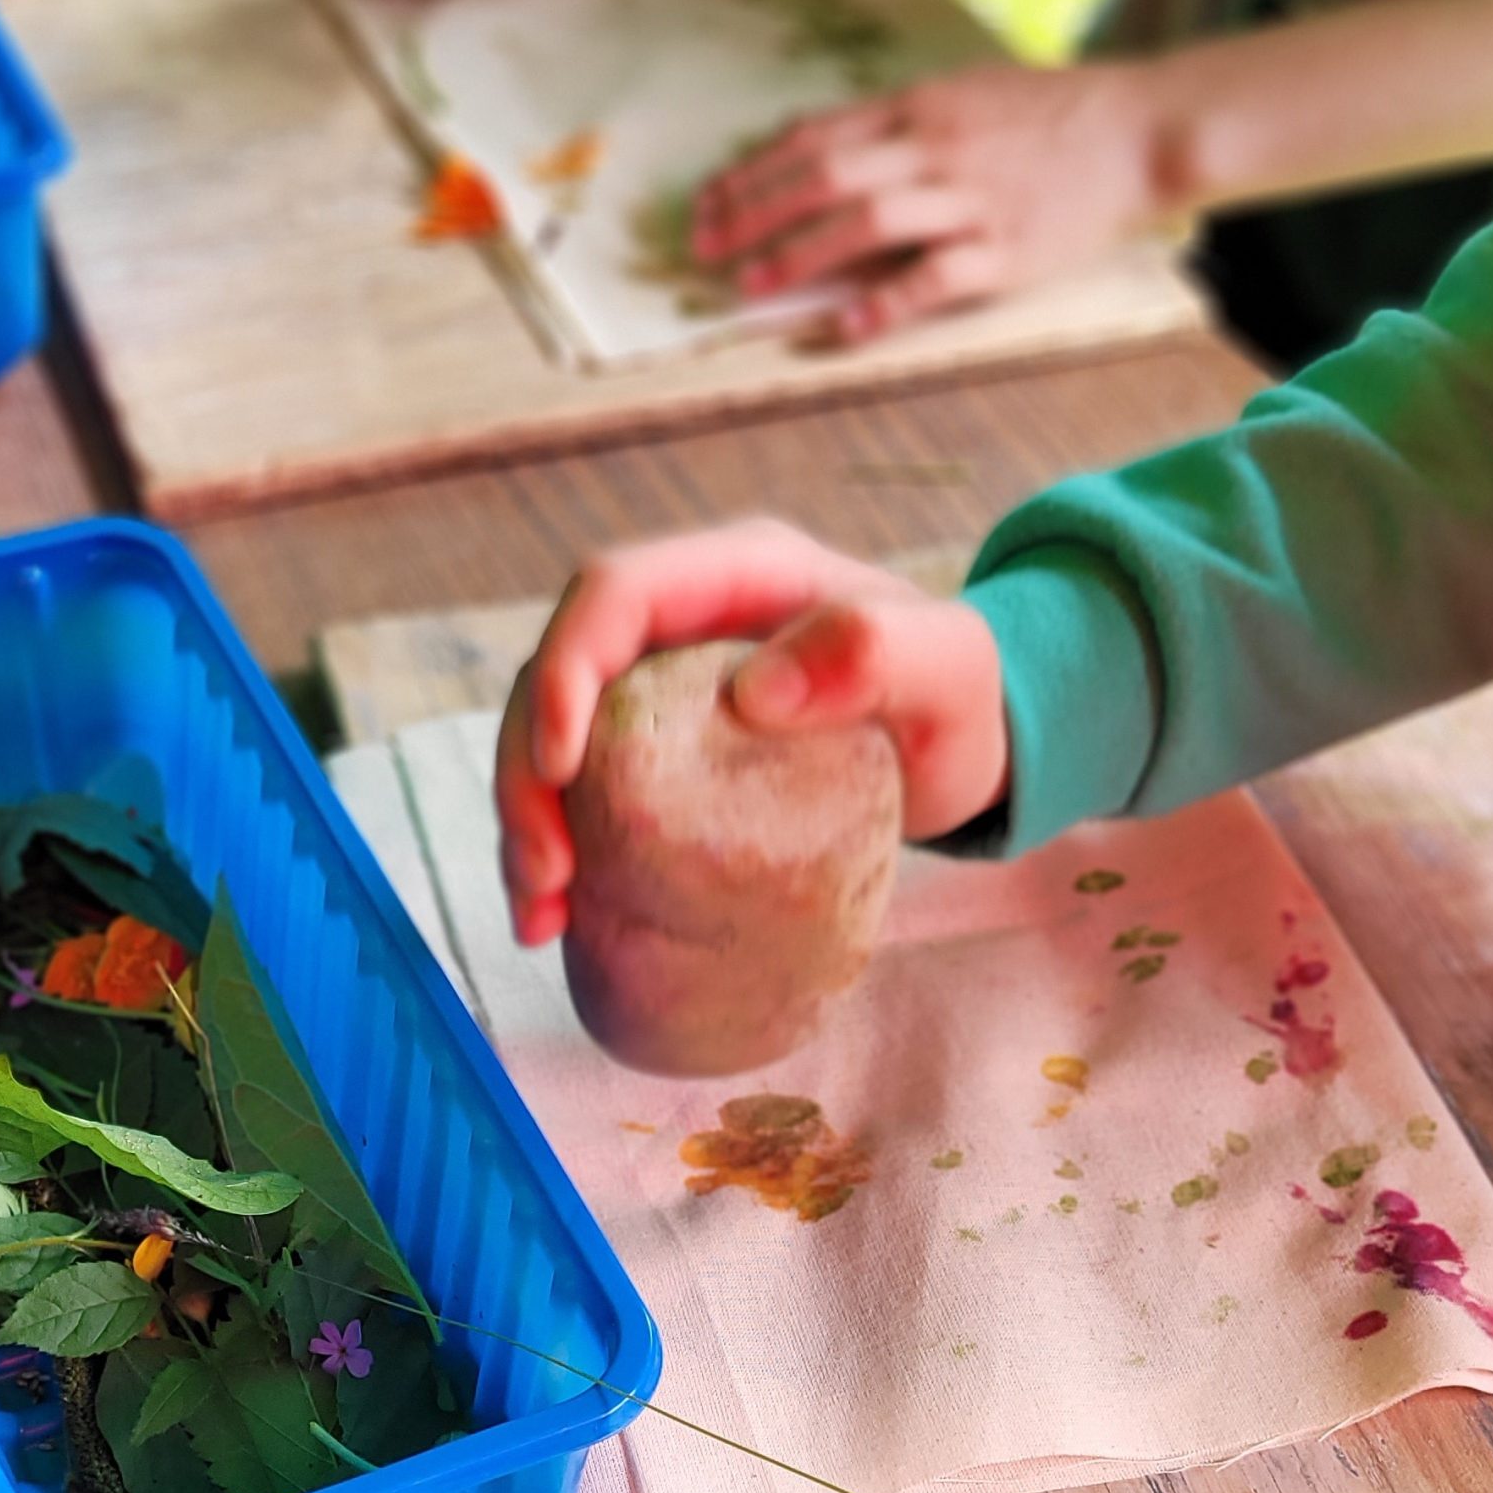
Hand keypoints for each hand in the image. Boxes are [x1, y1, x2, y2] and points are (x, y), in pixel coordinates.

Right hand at [494, 519, 1009, 947]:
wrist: (966, 745)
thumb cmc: (961, 695)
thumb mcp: (947, 667)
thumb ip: (877, 652)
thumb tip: (755, 692)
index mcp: (733, 573)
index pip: (613, 593)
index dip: (567, 668)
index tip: (561, 766)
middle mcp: (677, 625)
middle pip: (558, 673)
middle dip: (527, 771)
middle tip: (546, 872)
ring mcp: (659, 692)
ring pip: (551, 740)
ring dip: (526, 823)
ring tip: (541, 916)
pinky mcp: (657, 759)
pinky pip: (583, 794)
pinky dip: (560, 851)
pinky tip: (557, 919)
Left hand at [691, 59, 1183, 344]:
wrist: (1143, 128)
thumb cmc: (1050, 114)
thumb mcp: (962, 93)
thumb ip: (887, 118)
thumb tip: (805, 133)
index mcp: (919, 109)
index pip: (815, 138)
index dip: (753, 173)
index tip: (708, 205)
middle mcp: (936, 149)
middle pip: (826, 175)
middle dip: (756, 213)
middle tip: (705, 250)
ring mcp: (971, 200)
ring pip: (869, 220)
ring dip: (802, 253)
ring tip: (752, 285)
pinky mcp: (1007, 250)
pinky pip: (936, 278)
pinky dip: (886, 303)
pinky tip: (844, 328)